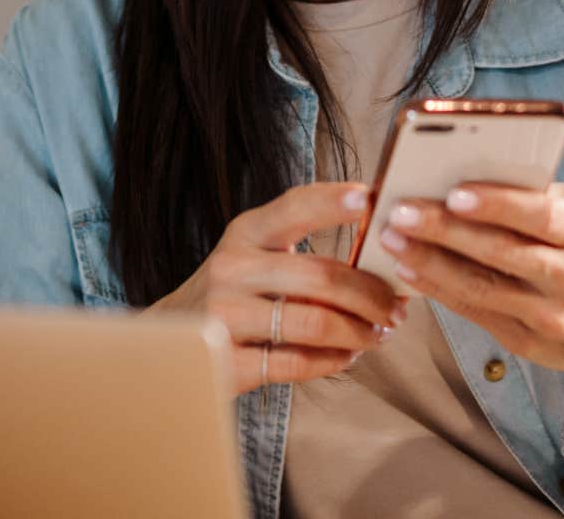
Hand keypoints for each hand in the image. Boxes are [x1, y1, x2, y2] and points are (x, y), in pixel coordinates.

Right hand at [145, 181, 409, 395]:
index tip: (371, 199)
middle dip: (371, 295)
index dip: (334, 202)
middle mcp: (231, 269)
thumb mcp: (253, 255)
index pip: (294, 207)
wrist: (167, 341)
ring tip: (377, 334)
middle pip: (320, 276)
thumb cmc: (232, 293)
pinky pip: (297, 363)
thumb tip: (382, 250)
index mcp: (244, 233)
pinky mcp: (225, 362)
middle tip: (396, 308)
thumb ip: (302, 248)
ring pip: (315, 323)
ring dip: (359, 332)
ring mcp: (224, 317)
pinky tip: (345, 356)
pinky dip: (333, 361)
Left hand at [375, 181, 563, 389]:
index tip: (455, 192)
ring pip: (481, 288)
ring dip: (429, 263)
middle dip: (444, 231)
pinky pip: (475, 313)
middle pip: (500, 253)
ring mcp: (550, 317)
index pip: (540, 216)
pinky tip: (408, 271)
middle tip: (400, 212)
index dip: (497, 205)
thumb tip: (480, 171)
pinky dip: (438, 291)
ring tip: (391, 239)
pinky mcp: (529, 344)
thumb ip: (543, 198)